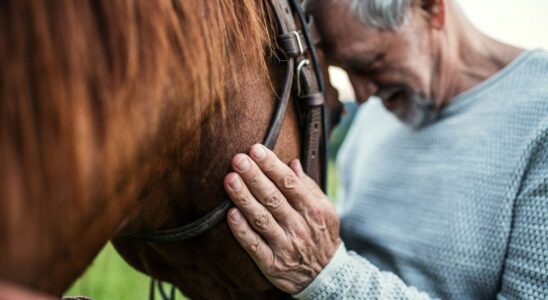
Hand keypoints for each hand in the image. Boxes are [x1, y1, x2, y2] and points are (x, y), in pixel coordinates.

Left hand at [224, 144, 340, 293]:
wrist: (325, 274)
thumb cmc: (321, 234)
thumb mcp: (324, 209)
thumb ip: (308, 186)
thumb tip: (293, 163)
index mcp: (312, 210)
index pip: (290, 183)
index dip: (271, 165)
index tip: (256, 149)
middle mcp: (299, 227)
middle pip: (273, 198)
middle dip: (254, 177)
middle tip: (238, 159)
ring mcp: (285, 246)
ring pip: (261, 219)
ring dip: (244, 198)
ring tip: (229, 180)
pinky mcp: (272, 264)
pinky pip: (254, 246)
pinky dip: (242, 230)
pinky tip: (230, 214)